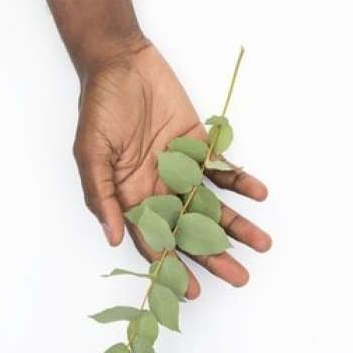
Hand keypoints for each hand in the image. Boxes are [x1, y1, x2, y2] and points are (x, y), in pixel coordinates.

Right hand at [73, 40, 270, 297]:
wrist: (122, 62)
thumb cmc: (100, 106)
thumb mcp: (91, 152)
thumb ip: (101, 195)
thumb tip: (115, 239)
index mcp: (130, 197)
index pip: (154, 240)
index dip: (173, 267)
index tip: (193, 290)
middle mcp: (158, 189)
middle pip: (189, 230)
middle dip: (214, 255)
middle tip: (239, 277)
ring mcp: (181, 169)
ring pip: (212, 205)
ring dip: (236, 225)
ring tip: (261, 244)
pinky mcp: (199, 147)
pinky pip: (223, 169)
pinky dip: (240, 181)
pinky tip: (258, 194)